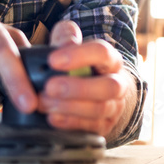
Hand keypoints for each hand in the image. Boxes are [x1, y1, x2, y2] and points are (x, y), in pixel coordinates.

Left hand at [40, 20, 132, 137]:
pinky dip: (70, 123)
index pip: (102, 53)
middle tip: (49, 86)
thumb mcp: (71, 47)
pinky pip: (92, 127)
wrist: (97, 94)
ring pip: (100, 109)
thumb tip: (67, 41)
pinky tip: (52, 118)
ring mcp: (114, 107)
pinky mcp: (105, 126)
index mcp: (111, 60)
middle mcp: (118, 83)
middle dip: (78, 87)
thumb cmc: (79, 67)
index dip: (79, 55)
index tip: (52, 60)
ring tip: (44, 103)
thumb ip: (66, 37)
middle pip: (109, 86)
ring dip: (70, 106)